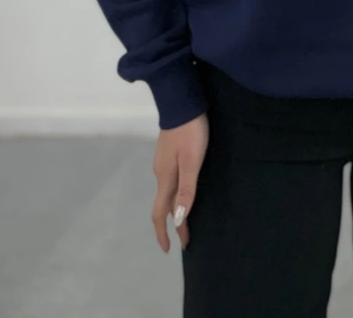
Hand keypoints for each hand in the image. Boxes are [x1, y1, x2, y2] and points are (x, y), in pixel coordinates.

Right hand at [151, 112, 208, 252]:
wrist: (182, 102)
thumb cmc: (191, 132)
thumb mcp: (192, 161)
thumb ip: (186, 189)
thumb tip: (178, 218)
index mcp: (165, 177)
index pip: (160, 213)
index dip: (163, 233)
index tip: (170, 249)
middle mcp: (160, 172)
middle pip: (164, 204)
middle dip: (174, 223)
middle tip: (186, 238)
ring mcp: (163, 161)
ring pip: (168, 192)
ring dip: (175, 209)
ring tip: (187, 218)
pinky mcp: (168, 152)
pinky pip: (171, 180)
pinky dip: (176, 193)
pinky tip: (185, 191)